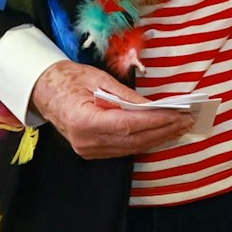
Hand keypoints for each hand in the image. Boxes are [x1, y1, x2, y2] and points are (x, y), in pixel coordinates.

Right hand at [28, 61, 193, 159]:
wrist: (44, 91)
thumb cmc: (68, 80)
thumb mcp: (98, 80)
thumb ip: (126, 95)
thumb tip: (152, 105)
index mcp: (84, 121)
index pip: (128, 125)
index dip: (155, 121)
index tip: (177, 114)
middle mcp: (86, 142)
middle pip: (133, 140)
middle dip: (163, 130)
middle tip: (187, 120)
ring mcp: (89, 151)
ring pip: (131, 147)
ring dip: (158, 138)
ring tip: (180, 126)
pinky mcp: (93, 152)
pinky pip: (124, 149)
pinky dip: (145, 141)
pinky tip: (161, 133)